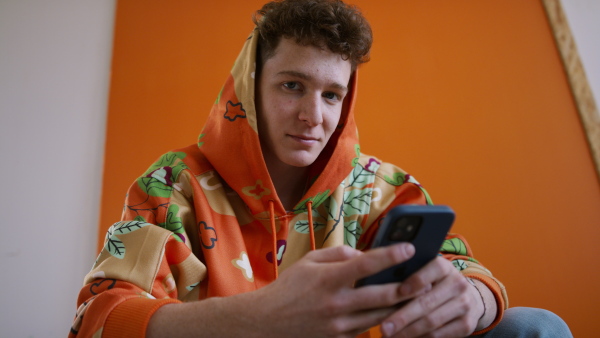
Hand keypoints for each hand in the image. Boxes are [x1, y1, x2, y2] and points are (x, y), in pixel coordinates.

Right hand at [251, 243, 417, 336]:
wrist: (267, 323)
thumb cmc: (288, 288)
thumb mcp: (308, 261)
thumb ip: (337, 254)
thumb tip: (363, 255)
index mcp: (329, 279)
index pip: (367, 264)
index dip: (391, 255)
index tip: (410, 248)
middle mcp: (337, 303)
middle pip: (383, 296)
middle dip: (408, 287)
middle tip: (425, 278)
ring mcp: (339, 326)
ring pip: (381, 317)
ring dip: (401, 306)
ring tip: (416, 295)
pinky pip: (367, 329)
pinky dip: (382, 320)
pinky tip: (393, 312)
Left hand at [379, 257, 487, 337]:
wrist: (467, 297)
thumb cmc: (433, 283)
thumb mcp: (425, 272)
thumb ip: (408, 274)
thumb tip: (381, 286)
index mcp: (444, 266)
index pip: (433, 269)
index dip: (415, 281)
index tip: (398, 292)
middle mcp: (457, 283)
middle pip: (428, 302)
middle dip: (402, 317)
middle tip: (384, 328)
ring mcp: (464, 304)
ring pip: (431, 321)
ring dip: (408, 332)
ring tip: (389, 336)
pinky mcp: (467, 324)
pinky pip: (438, 335)